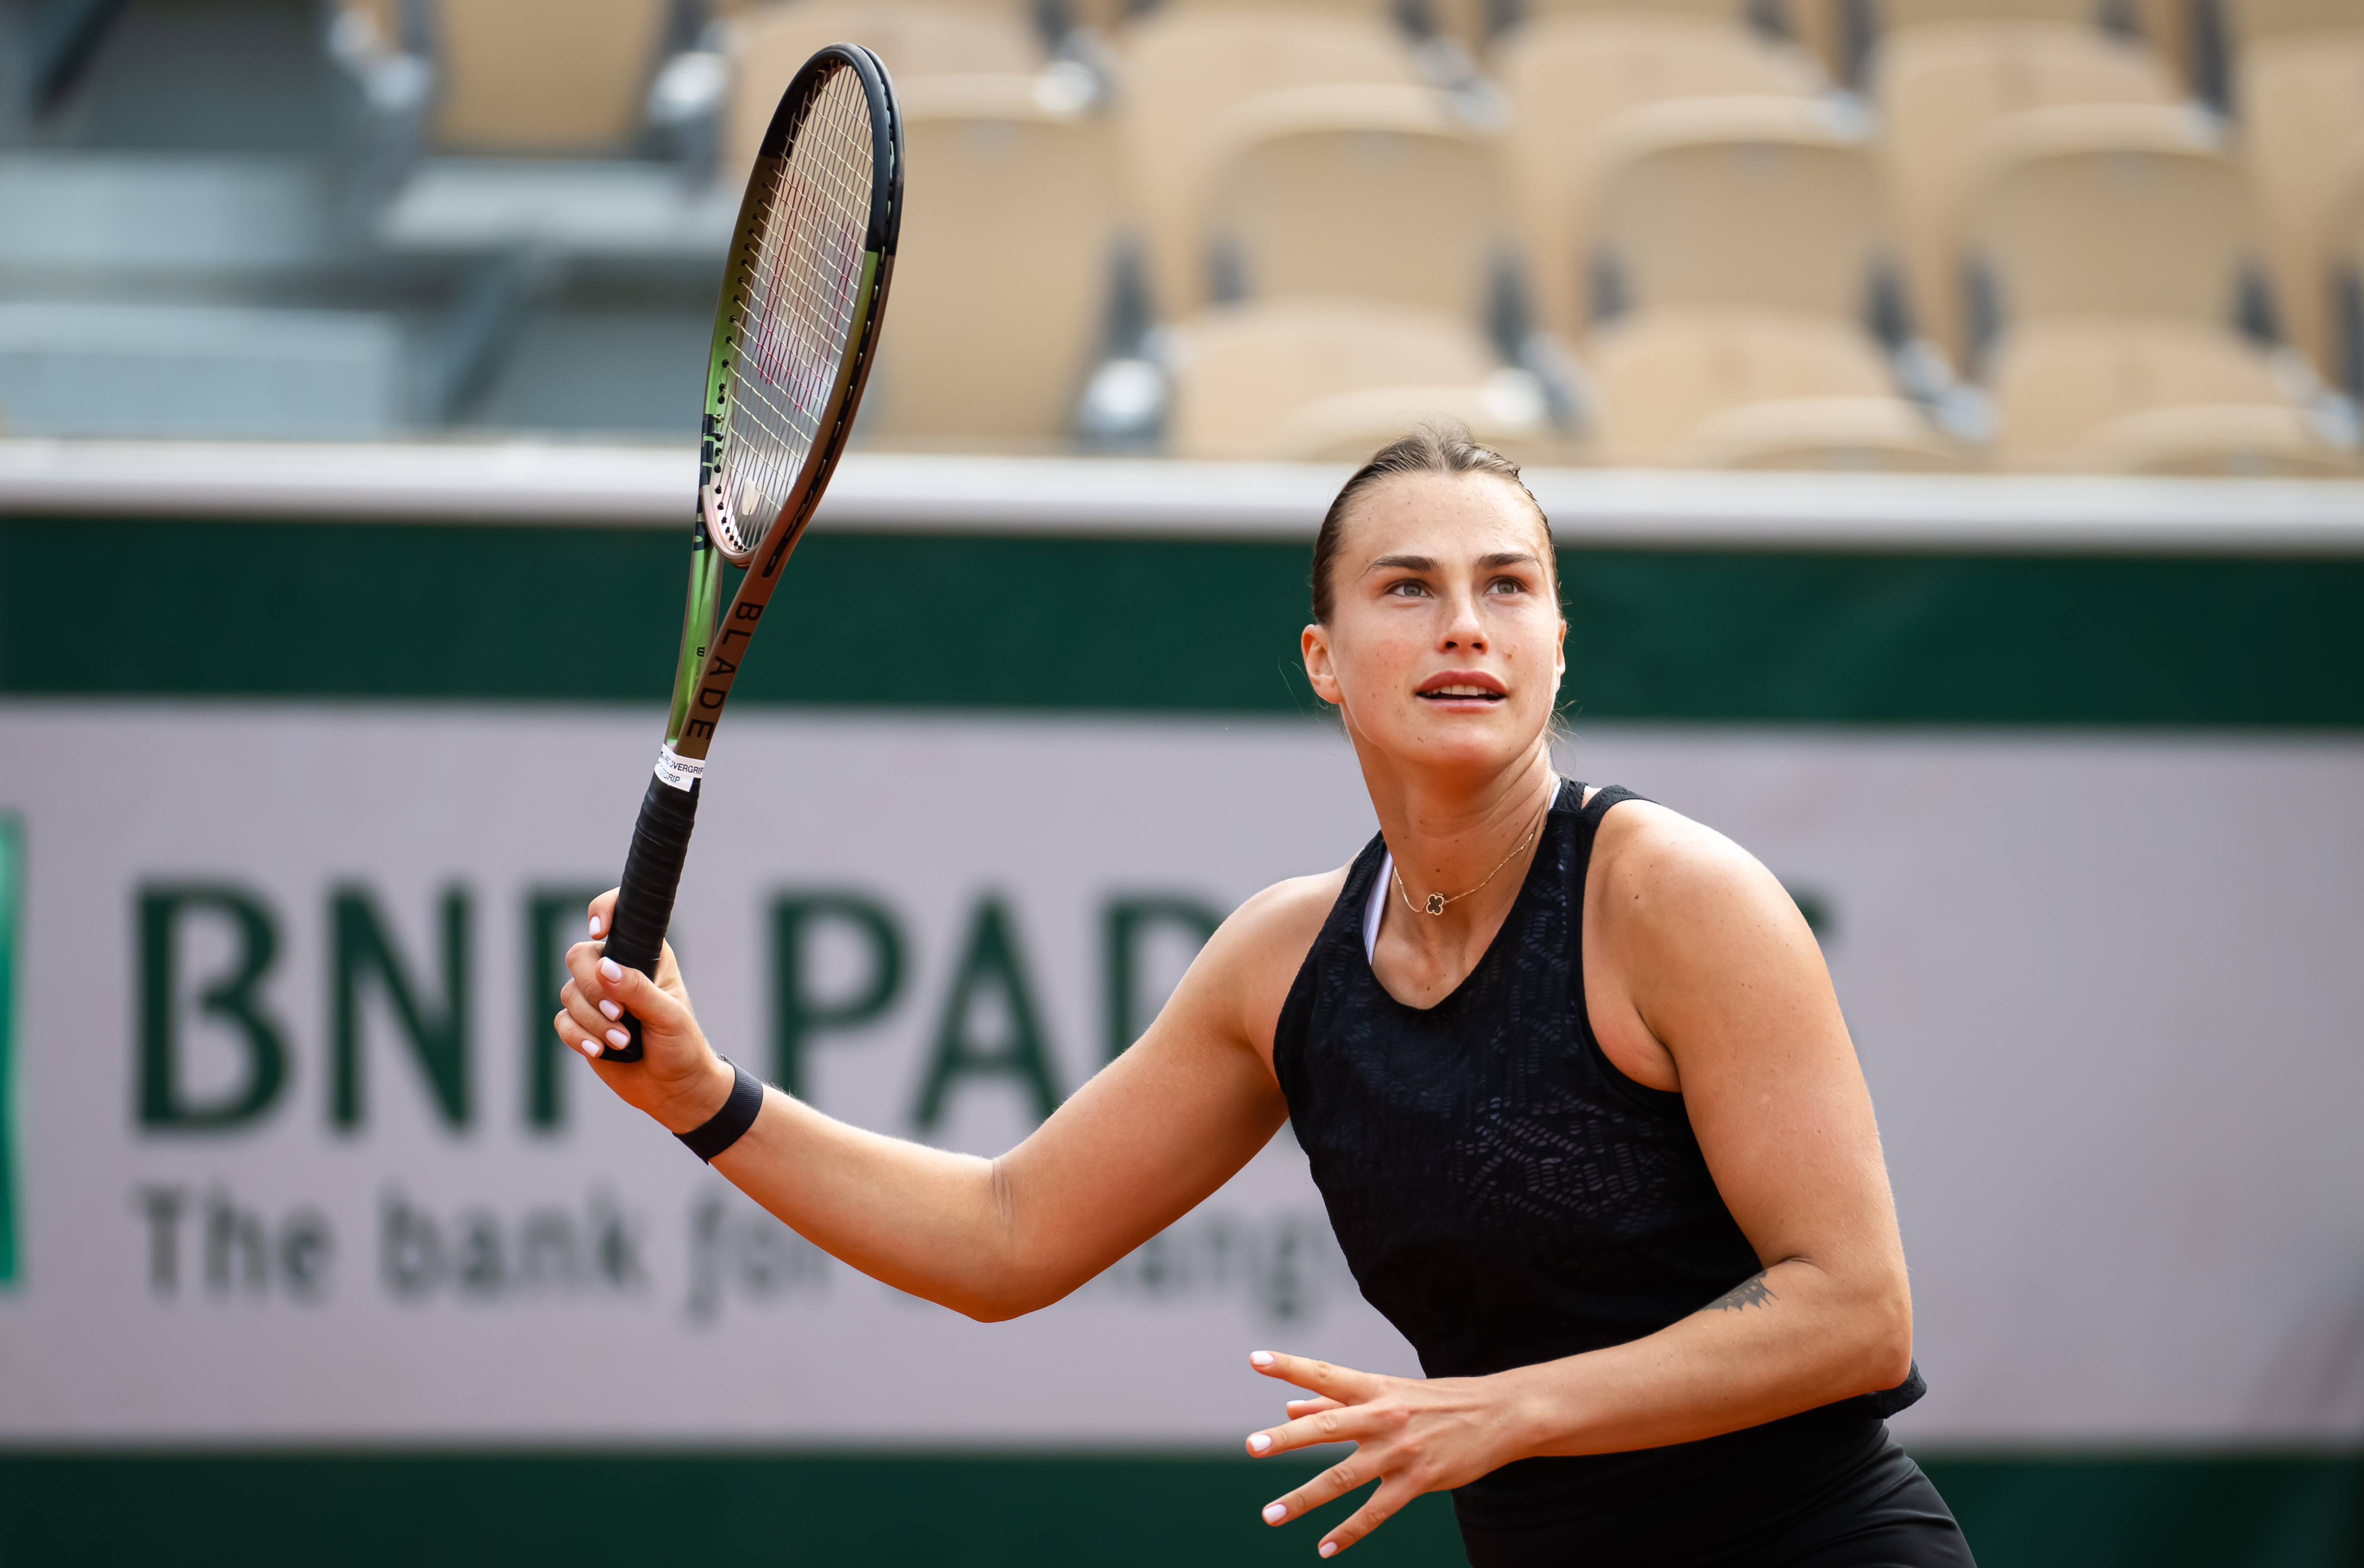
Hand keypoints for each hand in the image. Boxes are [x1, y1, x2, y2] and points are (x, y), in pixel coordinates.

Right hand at [555, 889, 732, 1133]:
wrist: (674, 1089)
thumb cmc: (682, 1045)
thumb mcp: (669, 1016)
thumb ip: (638, 990)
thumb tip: (604, 968)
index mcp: (646, 954)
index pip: (619, 915)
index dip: (603, 911)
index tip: (599, 931)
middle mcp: (617, 970)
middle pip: (579, 957)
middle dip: (593, 988)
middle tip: (619, 1013)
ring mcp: (597, 998)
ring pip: (570, 993)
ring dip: (594, 1021)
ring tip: (623, 1042)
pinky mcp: (583, 1025)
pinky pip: (563, 1022)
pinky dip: (579, 1037)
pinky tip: (601, 1051)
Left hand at [1243, 1350, 1525, 1556]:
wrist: (1500, 1413)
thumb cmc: (1437, 1401)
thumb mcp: (1389, 1392)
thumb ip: (1336, 1400)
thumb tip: (1289, 1407)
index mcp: (1374, 1388)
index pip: (1324, 1373)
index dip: (1289, 1365)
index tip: (1255, 1359)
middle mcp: (1383, 1416)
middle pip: (1328, 1426)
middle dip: (1288, 1438)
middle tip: (1252, 1446)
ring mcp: (1400, 1451)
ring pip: (1344, 1478)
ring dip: (1304, 1498)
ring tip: (1270, 1515)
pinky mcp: (1418, 1481)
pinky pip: (1376, 1512)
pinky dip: (1348, 1532)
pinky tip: (1324, 1548)